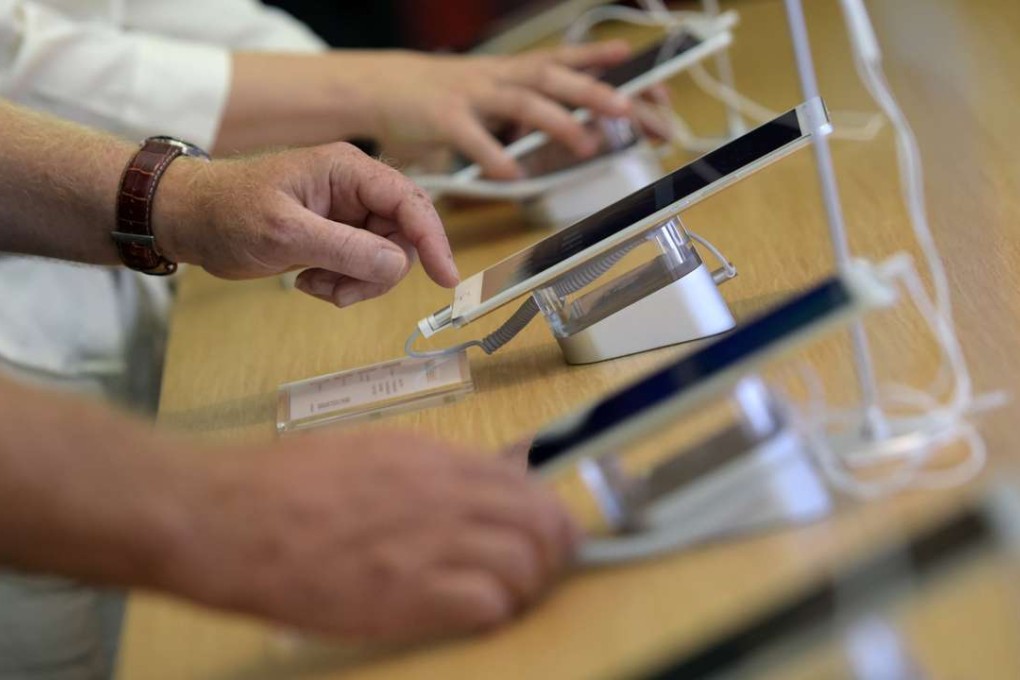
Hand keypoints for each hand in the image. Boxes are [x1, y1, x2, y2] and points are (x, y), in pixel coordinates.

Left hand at [154, 142, 457, 307]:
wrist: (190, 221)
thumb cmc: (227, 211)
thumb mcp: (285, 232)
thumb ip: (345, 249)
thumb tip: (397, 266)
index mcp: (347, 170)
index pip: (409, 202)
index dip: (432, 239)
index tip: (445, 277)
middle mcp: (354, 190)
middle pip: (402, 236)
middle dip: (379, 271)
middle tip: (343, 292)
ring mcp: (346, 215)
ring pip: (384, 258)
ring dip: (357, 283)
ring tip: (316, 286)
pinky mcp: (336, 238)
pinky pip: (363, 268)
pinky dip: (343, 285)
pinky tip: (308, 282)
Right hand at [165, 431, 579, 640]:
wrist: (226, 518)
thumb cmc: (286, 485)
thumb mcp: (370, 453)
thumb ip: (432, 468)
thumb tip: (486, 476)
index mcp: (431, 459)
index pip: (524, 482)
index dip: (548, 512)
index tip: (549, 531)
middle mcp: (440, 494)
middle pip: (540, 522)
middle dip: (554, 549)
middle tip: (542, 569)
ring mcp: (425, 544)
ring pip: (524, 563)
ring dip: (527, 585)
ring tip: (509, 596)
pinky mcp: (404, 595)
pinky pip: (487, 604)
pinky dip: (494, 611)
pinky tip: (475, 613)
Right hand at [338, 41, 634, 178]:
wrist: (379, 85)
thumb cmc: (440, 94)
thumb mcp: (489, 89)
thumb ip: (527, 106)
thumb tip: (572, 123)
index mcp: (509, 71)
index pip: (560, 59)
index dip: (596, 60)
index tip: (632, 63)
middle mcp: (496, 77)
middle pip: (551, 79)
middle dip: (592, 92)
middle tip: (628, 109)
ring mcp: (471, 96)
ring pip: (522, 102)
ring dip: (557, 122)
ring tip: (587, 144)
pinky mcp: (442, 118)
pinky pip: (473, 138)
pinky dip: (493, 157)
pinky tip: (512, 176)